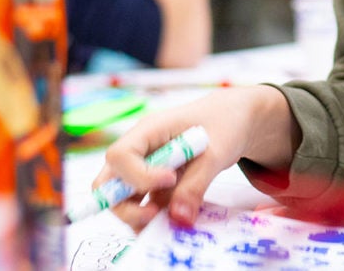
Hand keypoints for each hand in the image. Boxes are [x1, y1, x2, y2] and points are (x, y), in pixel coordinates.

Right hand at [93, 86, 294, 229]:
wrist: (235, 121)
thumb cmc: (224, 123)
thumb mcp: (216, 152)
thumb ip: (196, 185)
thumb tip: (178, 219)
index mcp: (148, 130)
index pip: (120, 156)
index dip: (138, 175)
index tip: (171, 179)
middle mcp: (139, 151)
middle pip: (107, 183)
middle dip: (124, 206)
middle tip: (155, 213)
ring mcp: (144, 169)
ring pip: (121, 200)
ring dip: (138, 217)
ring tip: (169, 221)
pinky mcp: (156, 186)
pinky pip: (143, 206)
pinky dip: (153, 219)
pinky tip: (174, 222)